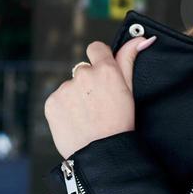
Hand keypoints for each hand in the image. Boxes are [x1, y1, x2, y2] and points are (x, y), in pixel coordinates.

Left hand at [44, 35, 156, 159]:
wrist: (102, 154)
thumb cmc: (120, 124)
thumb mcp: (129, 90)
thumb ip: (129, 60)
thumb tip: (141, 39)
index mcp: (104, 69)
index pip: (96, 48)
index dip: (100, 61)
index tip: (103, 76)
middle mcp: (82, 75)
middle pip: (83, 71)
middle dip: (89, 84)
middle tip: (98, 106)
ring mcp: (65, 88)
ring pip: (70, 87)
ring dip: (76, 97)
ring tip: (87, 117)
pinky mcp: (51, 102)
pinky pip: (58, 100)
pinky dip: (64, 109)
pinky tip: (75, 122)